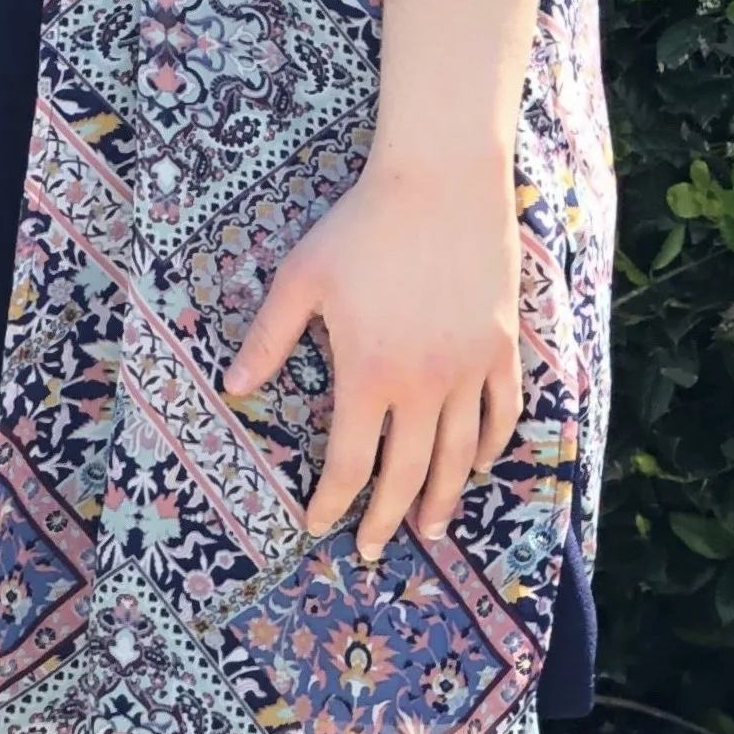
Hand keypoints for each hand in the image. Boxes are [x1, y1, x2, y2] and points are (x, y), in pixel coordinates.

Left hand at [224, 154, 522, 563]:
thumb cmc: (361, 227)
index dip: (332, 501)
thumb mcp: (301, 279)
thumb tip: (233, 389)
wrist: (440, 182)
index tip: (316, 524)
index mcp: (369, 375)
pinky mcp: (501, 348)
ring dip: (441, 498)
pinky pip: (500, 414)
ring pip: (459, 456)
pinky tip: (475, 465)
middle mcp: (423, 385)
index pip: (351, 463)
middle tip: (375, 551)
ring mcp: (468, 369)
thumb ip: (269, 339)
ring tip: (428, 528)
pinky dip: (489, 447)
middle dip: (386, 519)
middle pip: (407, 474)